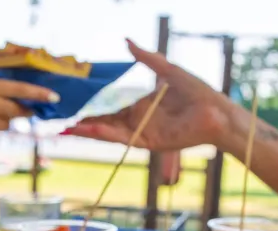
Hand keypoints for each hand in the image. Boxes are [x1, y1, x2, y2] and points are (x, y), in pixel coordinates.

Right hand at [63, 39, 230, 150]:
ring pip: (109, 133)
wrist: (216, 111)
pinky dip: (106, 134)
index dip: (91, 112)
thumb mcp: (166, 70)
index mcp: (140, 107)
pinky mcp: (149, 142)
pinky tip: (90, 130)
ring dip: (89, 132)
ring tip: (68, 130)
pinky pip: (124, 138)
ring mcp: (142, 133)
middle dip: (83, 126)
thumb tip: (126, 41)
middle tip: (61, 126)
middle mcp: (138, 122)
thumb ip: (145, 58)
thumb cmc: (197, 91)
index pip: (109, 112)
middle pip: (104, 125)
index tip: (73, 111)